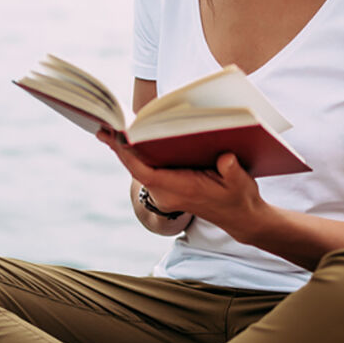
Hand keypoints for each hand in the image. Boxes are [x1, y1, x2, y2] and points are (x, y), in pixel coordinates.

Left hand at [96, 131, 267, 239]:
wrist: (240, 217)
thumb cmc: (240, 198)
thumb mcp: (241, 183)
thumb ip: (232, 171)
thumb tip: (225, 158)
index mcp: (181, 190)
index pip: (147, 173)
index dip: (129, 156)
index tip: (115, 139)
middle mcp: (168, 193)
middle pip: (137, 168)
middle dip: (120, 147)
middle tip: (102, 126)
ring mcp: (166, 192)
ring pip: (140, 168)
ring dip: (126, 150)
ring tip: (109, 128)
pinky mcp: (168, 187)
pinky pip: (147, 169)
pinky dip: (137, 154)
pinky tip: (130, 137)